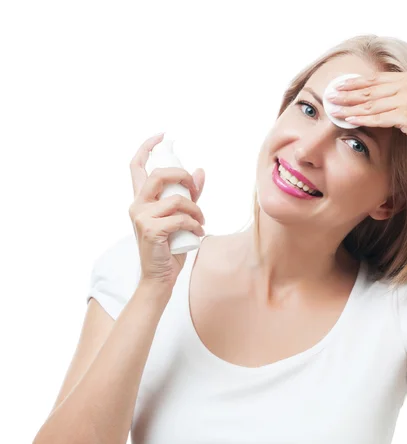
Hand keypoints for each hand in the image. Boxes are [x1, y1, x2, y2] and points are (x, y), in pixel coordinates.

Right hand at [128, 133, 205, 288]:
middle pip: (159, 175)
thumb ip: (189, 196)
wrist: (160, 276)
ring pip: (176, 200)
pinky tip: (198, 232)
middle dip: (183, 177)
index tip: (162, 136)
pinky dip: (195, 224)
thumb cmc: (170, 247)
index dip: (147, 147)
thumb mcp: (181, 217)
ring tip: (201, 220)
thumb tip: (200, 171)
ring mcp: (141, 217)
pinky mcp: (150, 230)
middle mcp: (136, 205)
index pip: (136, 166)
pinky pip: (180, 219)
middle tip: (195, 189)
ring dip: (196, 209)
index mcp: (141, 200)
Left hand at [326, 72, 406, 165]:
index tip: (339, 85)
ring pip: (371, 103)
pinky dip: (361, 118)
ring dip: (350, 106)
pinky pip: (378, 117)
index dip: (355, 82)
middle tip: (329, 96)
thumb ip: (398, 98)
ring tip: (334, 109)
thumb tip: (374, 101)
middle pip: (371, 90)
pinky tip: (348, 119)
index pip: (376, 79)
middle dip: (347, 93)